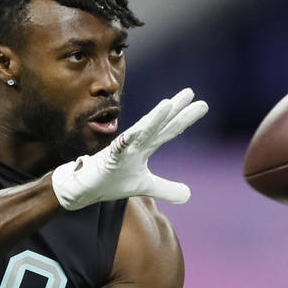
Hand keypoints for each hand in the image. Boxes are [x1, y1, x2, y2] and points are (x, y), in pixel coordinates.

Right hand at [50, 88, 208, 209]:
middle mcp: (136, 143)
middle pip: (159, 124)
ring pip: (141, 131)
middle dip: (175, 109)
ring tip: (168, 104)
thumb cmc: (113, 181)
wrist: (86, 189)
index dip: (184, 118)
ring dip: (154, 118)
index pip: (169, 130)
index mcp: (145, 146)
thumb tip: (188, 194)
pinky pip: (119, 147)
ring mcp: (122, 149)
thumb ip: (166, 188)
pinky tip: (136, 132)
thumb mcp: (146, 187)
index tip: (202, 105)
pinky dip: (128, 140)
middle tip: (191, 92)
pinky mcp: (109, 158)